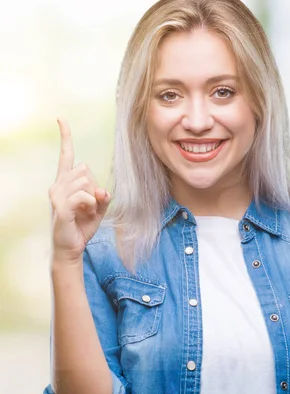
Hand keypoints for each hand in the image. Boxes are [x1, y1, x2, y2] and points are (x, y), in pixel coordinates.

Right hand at [48, 118, 110, 264]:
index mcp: (66, 181)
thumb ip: (103, 195)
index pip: (66, 155)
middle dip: (94, 187)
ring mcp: (57, 194)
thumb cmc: (82, 225)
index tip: (61, 119)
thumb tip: (101, 189)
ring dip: (93, 199)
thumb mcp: (99, 208)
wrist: (71, 247)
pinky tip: (84, 214)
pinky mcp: (60, 206)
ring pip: (86, 182)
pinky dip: (90, 205)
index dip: (65, 137)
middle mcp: (58, 184)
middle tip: (89, 206)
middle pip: (86, 170)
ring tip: (85, 212)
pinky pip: (84, 196)